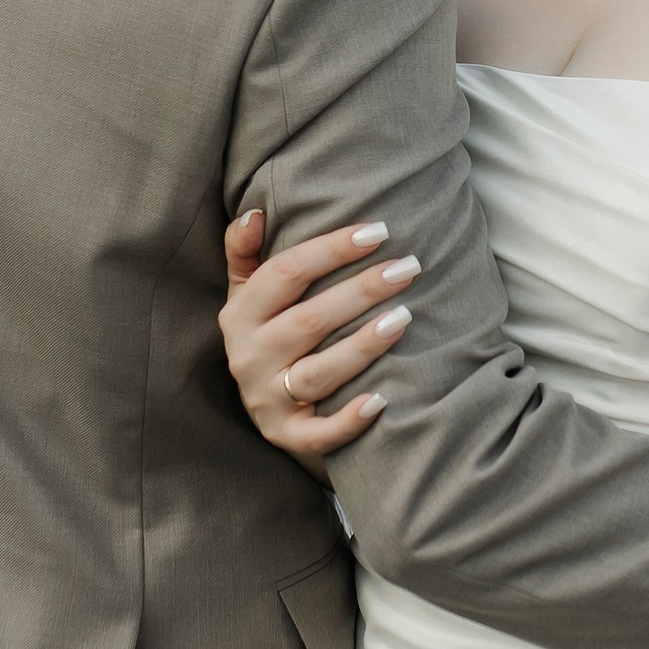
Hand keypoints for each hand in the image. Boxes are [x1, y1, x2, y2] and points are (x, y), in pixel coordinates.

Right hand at [220, 209, 416, 461]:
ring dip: (362, 347)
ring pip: (319, 373)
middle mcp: (249, 357)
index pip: (286, 273)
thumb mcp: (248, 292)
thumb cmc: (268, 332)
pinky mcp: (287, 436)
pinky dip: (348, 420)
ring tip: (403, 317)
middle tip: (408, 268)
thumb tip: (255, 213)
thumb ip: (245, 251)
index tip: (378, 231)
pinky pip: (318, 433)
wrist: (267, 406)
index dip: (331, 250)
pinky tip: (381, 400)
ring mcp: (267, 400)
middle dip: (362, 291)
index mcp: (240, 315)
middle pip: (310, 320)